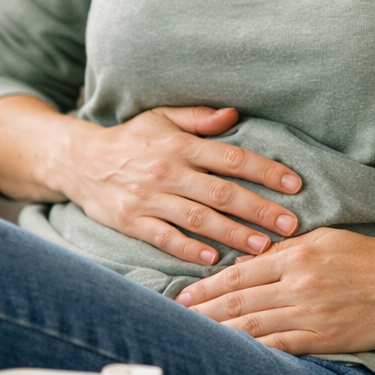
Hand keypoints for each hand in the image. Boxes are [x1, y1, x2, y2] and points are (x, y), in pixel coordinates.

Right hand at [57, 105, 301, 266]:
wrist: (79, 160)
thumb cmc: (131, 138)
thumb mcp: (162, 117)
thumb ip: (199, 118)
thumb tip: (234, 114)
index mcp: (180, 144)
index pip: (232, 157)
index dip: (266, 171)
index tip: (295, 185)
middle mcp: (167, 170)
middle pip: (222, 192)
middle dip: (259, 209)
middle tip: (290, 225)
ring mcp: (148, 198)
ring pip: (198, 219)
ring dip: (233, 234)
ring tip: (262, 247)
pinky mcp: (131, 221)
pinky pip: (164, 238)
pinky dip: (188, 249)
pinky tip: (212, 259)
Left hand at [176, 227, 374, 354]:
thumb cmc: (372, 257)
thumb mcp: (327, 239)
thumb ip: (288, 249)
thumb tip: (252, 261)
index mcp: (297, 257)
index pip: (240, 273)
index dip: (208, 286)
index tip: (185, 295)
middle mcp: (298, 285)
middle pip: (239, 300)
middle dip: (204, 311)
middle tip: (176, 320)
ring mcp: (310, 314)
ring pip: (254, 325)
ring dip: (220, 333)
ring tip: (194, 339)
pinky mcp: (324, 338)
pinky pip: (281, 347)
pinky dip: (254, 351)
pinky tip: (232, 356)